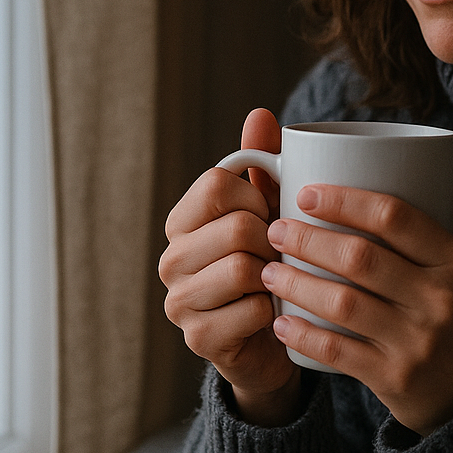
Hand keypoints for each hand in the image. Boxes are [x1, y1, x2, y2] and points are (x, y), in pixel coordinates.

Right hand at [159, 108, 302, 426]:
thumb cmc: (270, 263)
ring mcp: (179, 302)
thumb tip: (260, 113)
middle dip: (273, 240)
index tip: (270, 215)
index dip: (258, 197)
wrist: (272, 339)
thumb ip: (262, 163)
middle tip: (282, 255)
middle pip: (237, 227)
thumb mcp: (268, 209)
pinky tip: (276, 313)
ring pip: (244, 268)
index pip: (218, 185)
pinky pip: (250, 310)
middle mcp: (170, 259)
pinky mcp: (199, 339)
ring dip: (276, 276)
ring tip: (280, 281)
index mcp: (182, 221)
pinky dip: (274, 311)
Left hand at [260, 174, 452, 435]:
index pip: (395, 218)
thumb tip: (441, 156)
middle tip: (275, 229)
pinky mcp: (395, 377)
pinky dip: (303, 335)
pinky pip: (339, 352)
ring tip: (269, 270)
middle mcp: (440, 297)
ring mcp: (417, 340)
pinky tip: (280, 322)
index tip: (306, 192)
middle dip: (308, 239)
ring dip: (297, 283)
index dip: (345, 201)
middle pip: (361, 258)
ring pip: (343, 304)